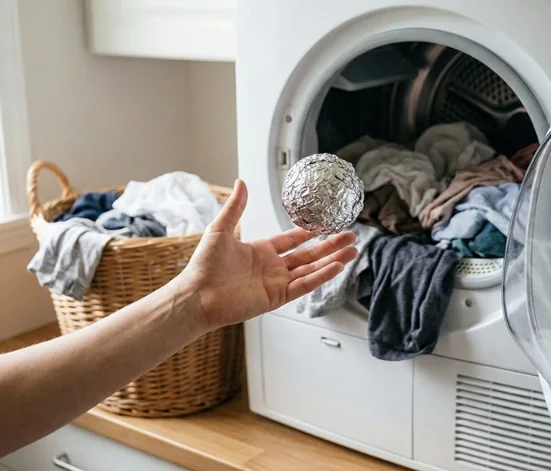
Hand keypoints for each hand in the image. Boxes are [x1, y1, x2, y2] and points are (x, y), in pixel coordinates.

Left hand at [177, 180, 357, 329]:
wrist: (198, 295)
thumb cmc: (204, 266)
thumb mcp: (221, 229)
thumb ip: (236, 207)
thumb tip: (242, 182)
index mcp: (260, 251)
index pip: (291, 241)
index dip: (309, 233)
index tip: (325, 224)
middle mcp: (271, 268)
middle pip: (308, 255)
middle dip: (330, 246)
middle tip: (350, 237)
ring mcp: (276, 283)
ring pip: (311, 270)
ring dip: (332, 261)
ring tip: (352, 251)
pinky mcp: (277, 297)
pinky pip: (304, 285)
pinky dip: (321, 276)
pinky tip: (336, 267)